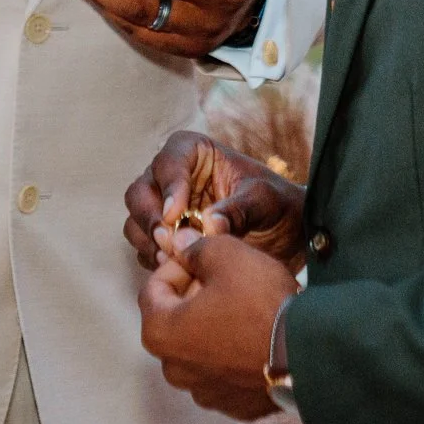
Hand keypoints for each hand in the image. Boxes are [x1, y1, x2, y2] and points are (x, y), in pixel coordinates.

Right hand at [124, 131, 304, 269]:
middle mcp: (173, 178)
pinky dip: (153, 259)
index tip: (175, 213)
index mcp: (195, 153)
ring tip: (171, 260)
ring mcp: (164, 209)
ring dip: (148, 241)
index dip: (168, 186)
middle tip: (167, 240)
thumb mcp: (265, 201)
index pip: (169, 161)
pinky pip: (145, 248)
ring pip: (136, 221)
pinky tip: (175, 270)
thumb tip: (210, 225)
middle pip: (140, 192)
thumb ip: (239, 209)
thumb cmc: (277, 205)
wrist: (287, 236)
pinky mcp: (166, 238)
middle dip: (149, 217)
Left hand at [136, 234, 298, 421]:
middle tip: (225, 279)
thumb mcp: (227, 255)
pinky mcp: (233, 405)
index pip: (154, 288)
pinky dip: (233, 355)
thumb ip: (196, 248)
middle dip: (194, 297)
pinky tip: (256, 339)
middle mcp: (173, 369)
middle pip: (175, 321)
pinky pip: (224, 372)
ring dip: (213, 327)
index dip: (179, 265)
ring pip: (199, 348)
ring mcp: (204, 392)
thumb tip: (183, 246)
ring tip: (245, 309)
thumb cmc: (261, 303)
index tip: (202, 257)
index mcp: (160, 332)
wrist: (308, 355)